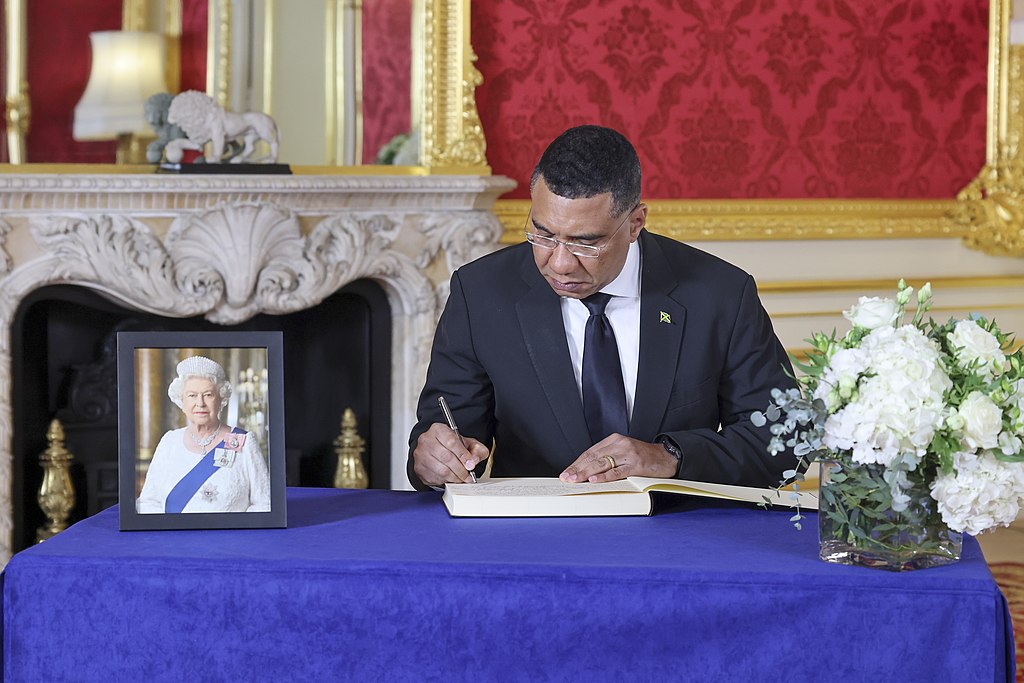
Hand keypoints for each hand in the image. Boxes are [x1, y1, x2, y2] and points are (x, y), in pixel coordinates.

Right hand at [413, 422, 489, 486]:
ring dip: (454, 477)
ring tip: (462, 478)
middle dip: (460, 469)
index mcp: (438, 429)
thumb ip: (477, 449)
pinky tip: (452, 479)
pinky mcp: (419, 468)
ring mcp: (420, 454)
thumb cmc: (452, 446)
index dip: (463, 455)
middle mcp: (426, 440)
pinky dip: (446, 481)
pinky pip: (435, 477)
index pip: (451, 441)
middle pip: (446, 457)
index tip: (471, 464)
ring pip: (441, 470)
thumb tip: (474, 460)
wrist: (439, 450)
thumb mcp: (469, 443)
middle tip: (468, 475)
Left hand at [559, 434, 677, 482]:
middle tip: (567, 477)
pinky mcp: (636, 464)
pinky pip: (617, 471)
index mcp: (614, 440)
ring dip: (586, 473)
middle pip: (593, 457)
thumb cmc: (643, 457)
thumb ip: (607, 458)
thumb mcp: (623, 452)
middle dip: (578, 469)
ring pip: (602, 464)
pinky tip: (595, 480)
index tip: (567, 472)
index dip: (577, 463)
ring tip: (576, 480)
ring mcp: (628, 454)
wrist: (666, 457)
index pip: (590, 452)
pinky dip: (604, 476)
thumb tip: (586, 472)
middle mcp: (620, 444)